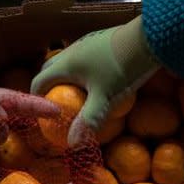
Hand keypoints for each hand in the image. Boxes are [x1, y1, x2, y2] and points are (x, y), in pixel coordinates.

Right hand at [31, 16, 158, 145]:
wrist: (147, 39)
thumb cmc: (121, 69)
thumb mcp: (104, 99)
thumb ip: (88, 121)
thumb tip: (72, 145)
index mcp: (65, 64)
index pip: (39, 80)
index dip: (37, 97)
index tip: (43, 112)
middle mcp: (71, 50)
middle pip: (50, 68)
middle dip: (49, 85)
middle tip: (56, 103)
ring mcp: (86, 43)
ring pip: (67, 60)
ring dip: (65, 76)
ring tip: (76, 93)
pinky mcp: (100, 40)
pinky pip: (82, 56)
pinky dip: (81, 69)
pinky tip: (97, 79)